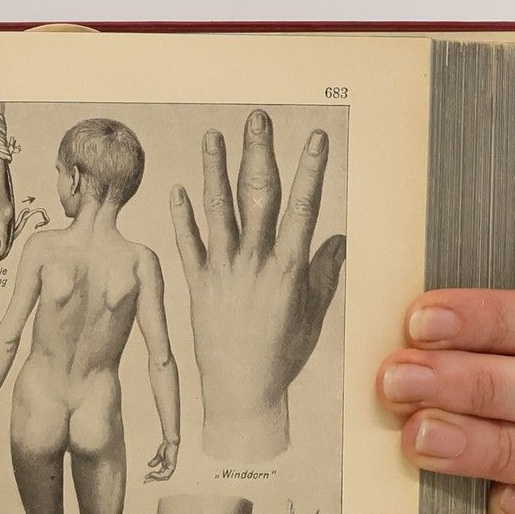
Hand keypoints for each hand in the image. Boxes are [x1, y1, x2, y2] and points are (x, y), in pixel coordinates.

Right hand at [144, 438, 177, 482]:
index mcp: (167, 466)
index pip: (160, 474)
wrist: (170, 442)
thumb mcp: (158, 456)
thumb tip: (149, 465)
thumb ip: (155, 461)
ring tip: (148, 477)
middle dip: (153, 479)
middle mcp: (170, 468)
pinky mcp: (172, 466)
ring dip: (155, 478)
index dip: (153, 477)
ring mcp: (171, 467)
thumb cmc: (166, 447)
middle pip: (162, 477)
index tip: (145, 478)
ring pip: (163, 477)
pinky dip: (158, 475)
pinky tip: (152, 474)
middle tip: (145, 481)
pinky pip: (165, 474)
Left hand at [170, 110, 345, 462]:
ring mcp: (222, 273)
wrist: (242, 393)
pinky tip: (178, 189)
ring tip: (213, 137)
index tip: (317, 137)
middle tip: (258, 120)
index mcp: (290, 269)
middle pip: (258, 197)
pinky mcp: (196, 286)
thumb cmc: (282, 356)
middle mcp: (255, 264)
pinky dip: (182, 217)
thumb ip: (323, 272)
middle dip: (260, 154)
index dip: (311, 170)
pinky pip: (187, 245)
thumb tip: (336, 239)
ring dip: (215, 171)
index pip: (304, 208)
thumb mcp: (312, 313)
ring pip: (218, 212)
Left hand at [377, 189, 514, 513]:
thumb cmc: (419, 355)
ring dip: (503, 447)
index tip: (418, 319)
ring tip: (417, 439)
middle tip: (397, 381)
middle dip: (486, 382)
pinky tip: (500, 510)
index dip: (503, 318)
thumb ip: (507, 230)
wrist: (368, 465)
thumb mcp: (441, 282)